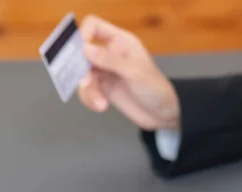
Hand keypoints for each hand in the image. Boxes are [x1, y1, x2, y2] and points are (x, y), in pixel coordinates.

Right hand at [77, 15, 180, 130]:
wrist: (162, 114)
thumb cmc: (156, 89)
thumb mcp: (135, 73)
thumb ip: (110, 60)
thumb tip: (86, 49)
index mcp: (121, 41)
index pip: (94, 26)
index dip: (83, 34)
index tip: (80, 51)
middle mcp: (110, 54)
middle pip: (82, 52)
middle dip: (80, 69)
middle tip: (86, 83)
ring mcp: (105, 71)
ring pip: (82, 74)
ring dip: (88, 90)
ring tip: (100, 103)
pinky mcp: (102, 88)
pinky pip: (87, 90)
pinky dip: (89, 99)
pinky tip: (101, 106)